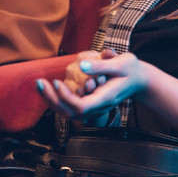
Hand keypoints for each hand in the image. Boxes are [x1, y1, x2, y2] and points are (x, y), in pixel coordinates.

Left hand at [37, 51, 151, 121]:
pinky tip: (47, 87)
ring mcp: (93, 108)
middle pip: (70, 113)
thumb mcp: (120, 63)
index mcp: (105, 98)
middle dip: (52, 99)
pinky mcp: (89, 104)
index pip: (81, 107)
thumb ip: (100, 65)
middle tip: (39, 83)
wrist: (139, 80)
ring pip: (67, 112)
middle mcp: (98, 107)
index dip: (66, 98)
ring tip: (39, 84)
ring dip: (51, 100)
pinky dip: (57, 98)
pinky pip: (69, 107)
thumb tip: (80, 65)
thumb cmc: (131, 69)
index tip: (56, 82)